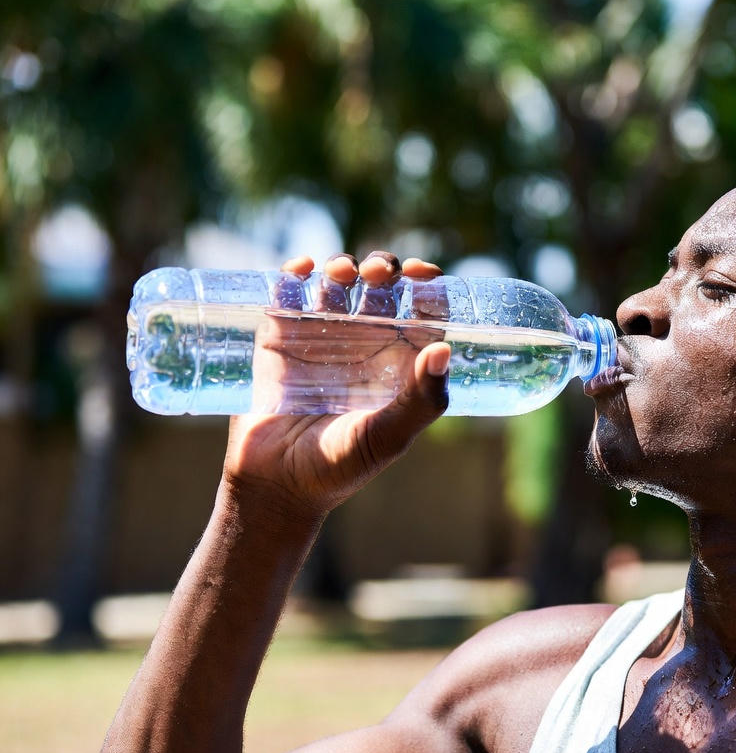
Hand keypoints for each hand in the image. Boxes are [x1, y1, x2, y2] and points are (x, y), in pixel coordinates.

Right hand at [221, 252, 450, 520]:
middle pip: (381, 288)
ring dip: (343, 265)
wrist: (275, 486)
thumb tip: (444, 349)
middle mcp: (365, 344)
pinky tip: (301, 269)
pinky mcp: (280, 338)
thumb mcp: (387, 436)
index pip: (422, 311)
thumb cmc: (340, 468)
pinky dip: (295, 273)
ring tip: (340, 274)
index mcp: (400, 363)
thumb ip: (420, 401)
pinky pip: (289, 294)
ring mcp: (321, 338)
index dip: (428, 286)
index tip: (423, 273)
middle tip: (378, 275)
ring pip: (338, 284)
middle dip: (384, 269)